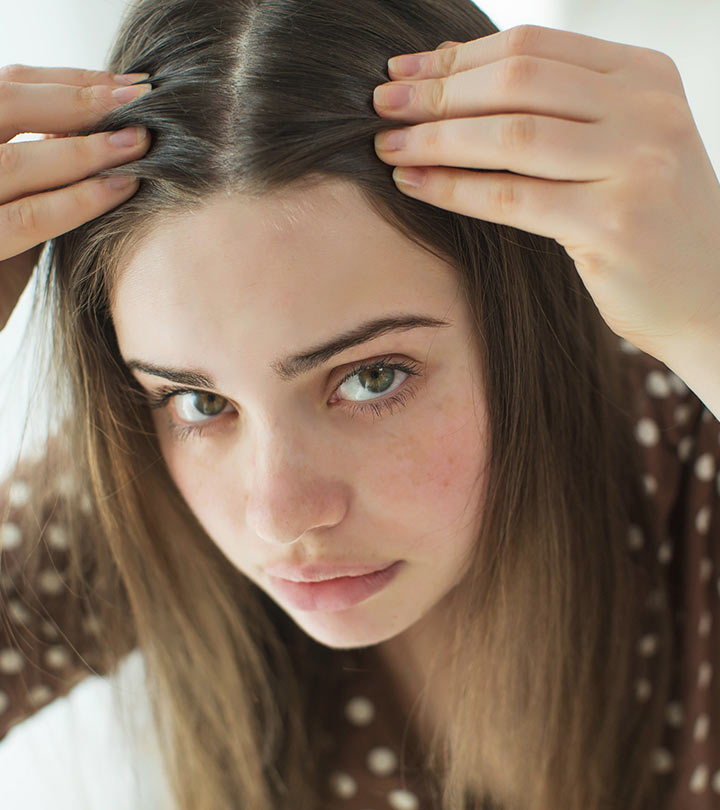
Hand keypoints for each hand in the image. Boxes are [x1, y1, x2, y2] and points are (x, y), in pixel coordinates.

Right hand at [0, 64, 151, 331]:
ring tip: (139, 142)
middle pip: (6, 103)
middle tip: (140, 100)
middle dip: (80, 100)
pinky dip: (77, 200)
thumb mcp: (15, 200)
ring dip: (85, 149)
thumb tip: (105, 131)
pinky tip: (120, 188)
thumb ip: (43, 165)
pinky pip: (27, 217)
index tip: (128, 83)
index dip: (69, 80)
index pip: (8, 86)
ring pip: (17, 160)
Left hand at [373, 25, 719, 362]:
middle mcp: (647, 110)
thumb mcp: (618, 144)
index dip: (458, 57)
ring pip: (510, 135)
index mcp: (646, 76)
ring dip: (437, 138)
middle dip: (438, 91)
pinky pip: (512, 197)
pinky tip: (416, 184)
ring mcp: (636, 165)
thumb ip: (557, 109)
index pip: (534, 46)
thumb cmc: (648, 219)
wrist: (710, 292)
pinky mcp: (614, 224)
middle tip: (382, 106)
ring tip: (389, 146)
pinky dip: (455, 188)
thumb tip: (453, 76)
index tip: (404, 72)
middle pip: (518, 80)